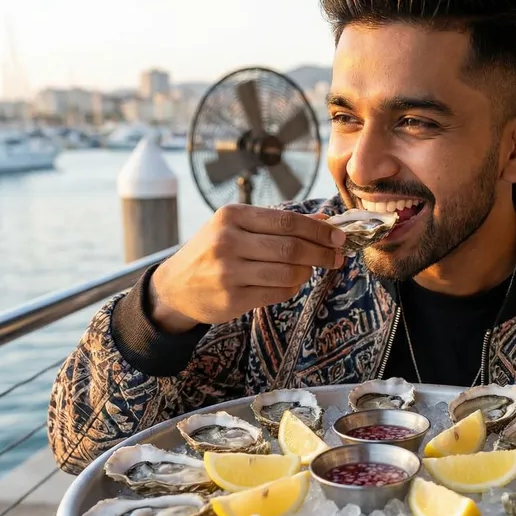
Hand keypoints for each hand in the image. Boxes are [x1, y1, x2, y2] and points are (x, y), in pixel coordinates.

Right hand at [148, 204, 345, 332]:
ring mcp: (228, 272)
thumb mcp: (238, 227)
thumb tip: (325, 223)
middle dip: (322, 253)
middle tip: (337, 257)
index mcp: (232, 216)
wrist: (176, 286)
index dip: (319, 231)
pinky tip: (289, 283)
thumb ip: (278, 224)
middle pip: (292, 248)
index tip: (339, 237)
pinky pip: (277, 293)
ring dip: (306, 273)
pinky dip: (291, 288)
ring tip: (307, 270)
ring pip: (288, 273)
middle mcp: (228, 241)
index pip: (288, 221)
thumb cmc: (214, 251)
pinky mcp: (232, 299)